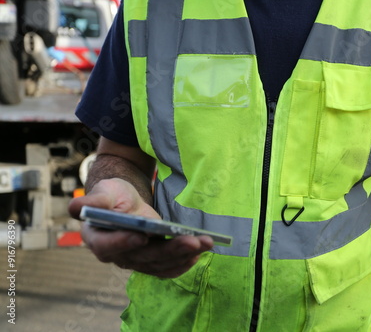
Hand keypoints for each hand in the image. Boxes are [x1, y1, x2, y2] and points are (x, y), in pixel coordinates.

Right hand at [68, 178, 213, 277]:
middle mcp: (117, 255)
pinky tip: (199, 253)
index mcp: (98, 238)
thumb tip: (76, 206)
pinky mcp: (150, 261)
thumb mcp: (102, 192)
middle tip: (193, 241)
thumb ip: (92, 200)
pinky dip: (183, 262)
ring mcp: (135, 260)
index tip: (141, 235)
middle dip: (171, 249)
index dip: (124, 242)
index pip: (108, 245)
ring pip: (160, 263)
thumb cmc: (111, 196)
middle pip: (143, 257)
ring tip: (205, 243)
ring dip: (184, 255)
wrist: (123, 203)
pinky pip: (167, 268)